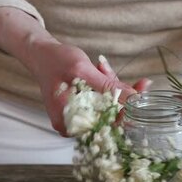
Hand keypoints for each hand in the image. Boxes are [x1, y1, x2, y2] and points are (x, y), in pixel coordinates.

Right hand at [26, 41, 141, 134]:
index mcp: (69, 124)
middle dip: (118, 93)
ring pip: (109, 107)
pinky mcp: (83, 109)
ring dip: (110, 86)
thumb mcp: (81, 70)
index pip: (107, 127)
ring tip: (100, 66)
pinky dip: (106, 86)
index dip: (127, 111)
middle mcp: (74, 126)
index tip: (141, 91)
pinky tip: (99, 70)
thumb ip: (107, 86)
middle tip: (113, 71)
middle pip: (110, 118)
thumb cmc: (54, 61)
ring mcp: (78, 118)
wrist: (40, 54)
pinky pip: (103, 101)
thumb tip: (134, 98)